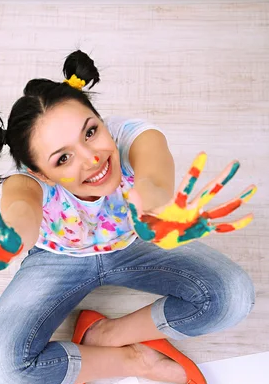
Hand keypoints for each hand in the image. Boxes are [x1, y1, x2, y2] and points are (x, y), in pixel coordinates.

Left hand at [126, 153, 256, 248]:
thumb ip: (135, 206)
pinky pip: (221, 227)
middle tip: (236, 163)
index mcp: (176, 205)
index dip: (194, 172)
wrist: (153, 230)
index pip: (186, 187)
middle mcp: (191, 209)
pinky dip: (235, 224)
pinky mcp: (201, 228)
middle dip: (222, 178)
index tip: (203, 153)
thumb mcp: (137, 215)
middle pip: (209, 192)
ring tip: (253, 188)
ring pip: (220, 208)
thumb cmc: (146, 222)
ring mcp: (198, 218)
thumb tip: (129, 193)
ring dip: (236, 199)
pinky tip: (250, 217)